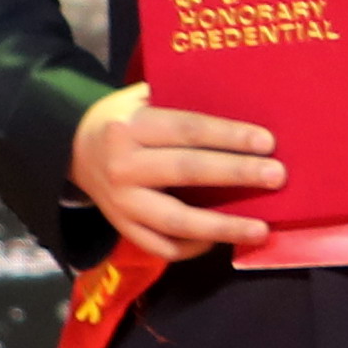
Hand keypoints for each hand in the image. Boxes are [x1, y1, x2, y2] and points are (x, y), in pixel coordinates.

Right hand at [69, 80, 281, 262]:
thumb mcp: (142, 99)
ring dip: (222, 226)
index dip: (228, 136)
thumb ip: (180, 101)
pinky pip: (161, 246)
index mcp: (131, 127)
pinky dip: (192, 248)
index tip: (267, 142)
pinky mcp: (121, 227)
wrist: (71, 149)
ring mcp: (121, 202)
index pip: (187, 130)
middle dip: (235, 173)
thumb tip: (244, 106)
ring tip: (261, 229)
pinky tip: (220, 241)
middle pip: (187, 170)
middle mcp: (123, 165)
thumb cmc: (125, 120)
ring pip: (176, 220)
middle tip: (277, 176)